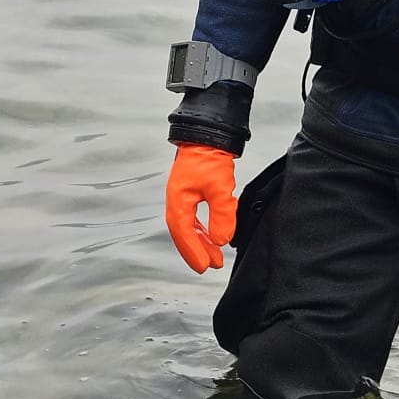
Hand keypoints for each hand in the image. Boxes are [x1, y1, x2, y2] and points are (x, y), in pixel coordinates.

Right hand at [165, 145, 237, 272]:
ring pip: (189, 225)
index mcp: (177, 199)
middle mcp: (177, 199)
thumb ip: (220, 216)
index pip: (183, 232)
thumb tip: (220, 239)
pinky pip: (194, 216)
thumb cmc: (209, 155)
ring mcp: (184, 194)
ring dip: (201, 241)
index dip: (193, 251)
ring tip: (215, 255)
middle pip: (184, 232)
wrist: (209, 132)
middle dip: (197, 250)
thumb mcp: (219, 188)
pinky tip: (212, 235)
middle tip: (211, 265)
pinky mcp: (193, 189)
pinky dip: (202, 228)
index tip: (205, 266)